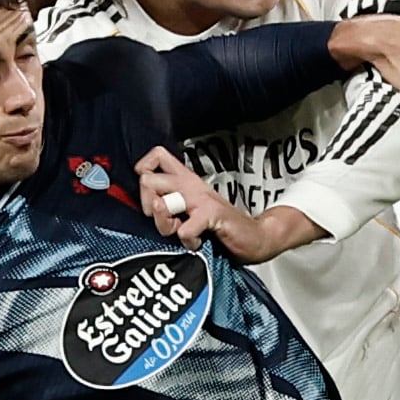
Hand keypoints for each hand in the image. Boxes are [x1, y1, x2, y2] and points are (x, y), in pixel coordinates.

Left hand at [136, 147, 322, 261]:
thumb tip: (148, 208)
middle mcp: (190, 184)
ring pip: (161, 203)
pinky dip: (188, 241)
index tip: (153, 195)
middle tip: (167, 220)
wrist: (255, 238)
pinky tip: (198, 242)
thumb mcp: (187, 215)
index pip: (155, 157)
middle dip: (149, 207)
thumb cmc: (219, 228)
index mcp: (184, 180)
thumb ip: (166, 210)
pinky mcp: (211, 214)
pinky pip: (183, 229)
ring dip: (166, 226)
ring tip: (182, 232)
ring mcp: (200, 197)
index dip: (144, 173)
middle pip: (147, 180)